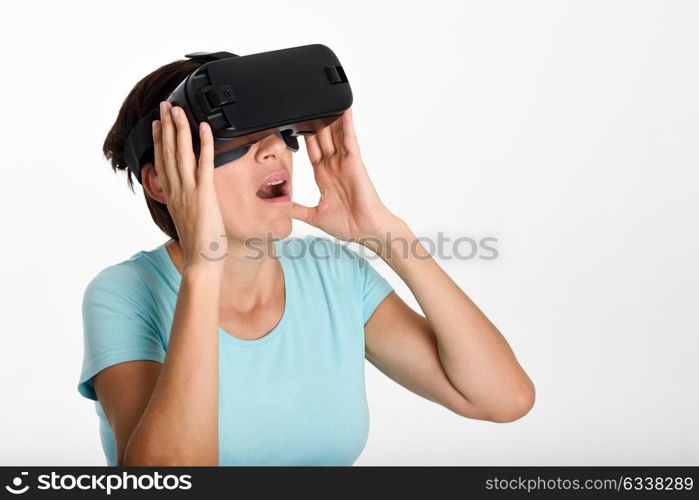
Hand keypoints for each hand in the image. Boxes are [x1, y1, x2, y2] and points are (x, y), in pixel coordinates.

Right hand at [152, 101, 226, 270]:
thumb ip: (186, 203)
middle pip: (168, 151)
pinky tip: (204, 128)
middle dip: (167, 126)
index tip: (159, 124)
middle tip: (166, 106)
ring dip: (179, 128)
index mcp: (172, 195)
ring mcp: (188, 191)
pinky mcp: (204, 194)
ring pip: (181, 153)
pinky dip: (204, 144)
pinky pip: (204, 164)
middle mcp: (176, 190)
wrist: (201, 261)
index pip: (163, 161)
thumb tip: (188, 197)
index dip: (160, 140)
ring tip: (177, 109)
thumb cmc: (199, 244)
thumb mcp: (187, 218)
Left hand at [292, 107, 400, 243]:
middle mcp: (333, 166)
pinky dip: (347, 123)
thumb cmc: (348, 225)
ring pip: (334, 133)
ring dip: (328, 117)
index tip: (291, 122)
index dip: (301, 136)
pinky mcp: (354, 162)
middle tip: (303, 103)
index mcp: (323, 176)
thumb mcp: (314, 216)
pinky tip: (344, 109)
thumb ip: (296, 209)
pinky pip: (349, 139)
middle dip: (313, 121)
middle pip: (321, 137)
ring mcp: (344, 162)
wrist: (367, 231)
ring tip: (321, 97)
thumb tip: (279, 207)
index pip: (310, 150)